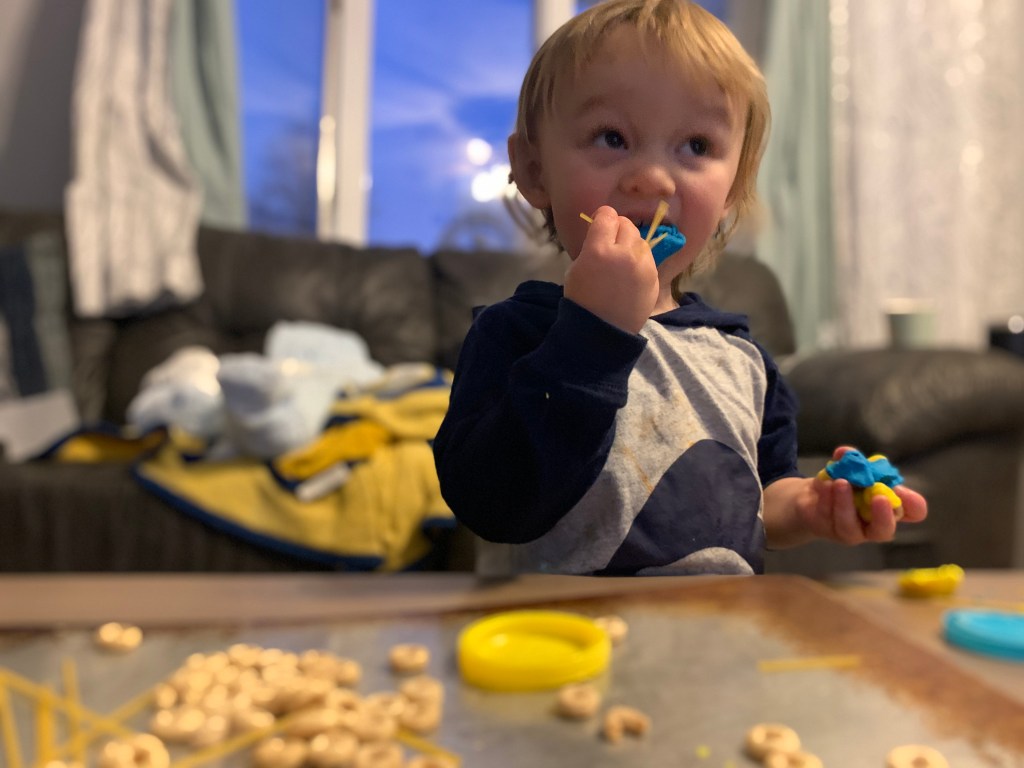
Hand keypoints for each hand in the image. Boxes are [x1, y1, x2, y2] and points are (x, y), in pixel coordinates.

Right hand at [564, 206, 658, 333]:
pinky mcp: (654, 277)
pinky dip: (640, 261)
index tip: (600, 227)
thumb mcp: (576, 268)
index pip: (607, 215)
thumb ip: (591, 246)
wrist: (602, 331)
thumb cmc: (582, 299)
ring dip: (630, 245)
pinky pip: (648, 258)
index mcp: (599, 250)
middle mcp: (625, 253)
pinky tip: (630, 276)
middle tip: (610, 245)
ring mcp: (643, 266)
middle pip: (626, 224)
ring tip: (621, 262)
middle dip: (617, 230)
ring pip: (640, 240)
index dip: (602, 219)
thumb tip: (603, 234)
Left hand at [799, 446, 927, 544]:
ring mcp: (847, 531)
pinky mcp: (824, 528)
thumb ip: (859, 464)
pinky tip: (824, 483)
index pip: (913, 512)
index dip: (914, 506)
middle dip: (883, 516)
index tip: (906, 494)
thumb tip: (853, 455)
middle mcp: (872, 525)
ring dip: (846, 503)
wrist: (812, 495)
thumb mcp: (854, 470)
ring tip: (841, 482)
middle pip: (883, 530)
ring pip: (849, 526)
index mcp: (889, 508)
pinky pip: (826, 516)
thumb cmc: (844, 484)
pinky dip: (826, 498)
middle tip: (879, 496)